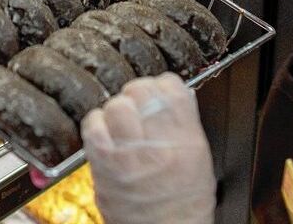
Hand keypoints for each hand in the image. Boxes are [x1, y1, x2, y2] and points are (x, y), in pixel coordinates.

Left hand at [82, 73, 216, 223]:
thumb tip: (168, 99)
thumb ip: (184, 126)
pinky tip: (104, 134)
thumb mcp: (198, 161)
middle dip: (136, 95)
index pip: (172, 88)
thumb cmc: (183, 207)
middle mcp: (159, 144)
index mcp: (187, 140)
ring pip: (116, 104)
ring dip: (115, 110)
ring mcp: (130, 154)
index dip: (161, 85)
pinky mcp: (105, 165)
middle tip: (136, 108)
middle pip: (140, 90)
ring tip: (119, 123)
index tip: (157, 92)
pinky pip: (93, 126)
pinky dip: (96, 124)